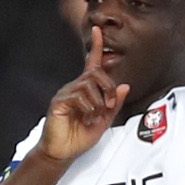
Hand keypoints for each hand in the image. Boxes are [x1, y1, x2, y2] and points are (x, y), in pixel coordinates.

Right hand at [40, 26, 128, 160]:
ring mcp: (66, 94)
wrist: (62, 153)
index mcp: (86, 90)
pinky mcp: (59, 102)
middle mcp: (75, 88)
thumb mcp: (104, 121)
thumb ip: (114, 104)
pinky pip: (78, 96)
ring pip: (88, 85)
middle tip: (109, 106)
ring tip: (94, 117)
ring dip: (98, 103)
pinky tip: (84, 118)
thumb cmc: (79, 138)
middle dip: (108, 88)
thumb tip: (124, 86)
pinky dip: (87, 108)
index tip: (98, 30)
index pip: (91, 64)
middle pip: (95, 74)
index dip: (96, 47)